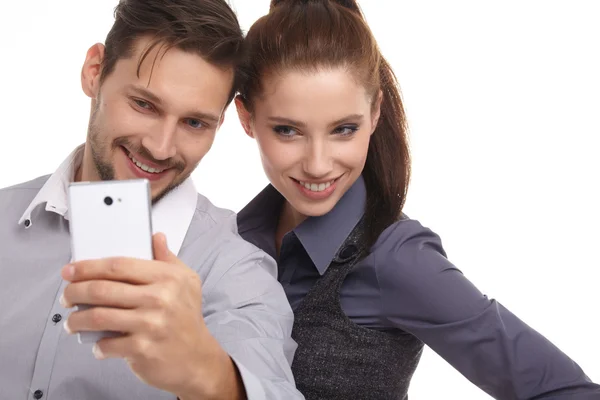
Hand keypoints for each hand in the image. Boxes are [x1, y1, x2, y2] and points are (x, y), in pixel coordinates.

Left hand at [60, 233, 244, 399]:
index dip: (88, 266)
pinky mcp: (142, 348)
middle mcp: (159, 299)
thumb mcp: (187, 281)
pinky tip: (98, 343)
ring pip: (98, 317)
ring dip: (77, 320)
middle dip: (74, 292)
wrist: (197, 358)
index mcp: (167, 278)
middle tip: (67, 296)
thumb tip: (156, 237)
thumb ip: (168, 258)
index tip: (70, 270)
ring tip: (73, 321)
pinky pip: (107, 344)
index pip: (118, 265)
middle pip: (102, 289)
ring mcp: (150, 324)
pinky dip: (97, 345)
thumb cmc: (188, 318)